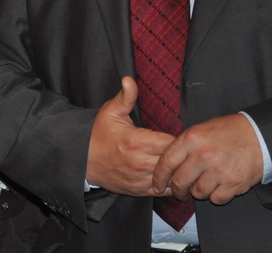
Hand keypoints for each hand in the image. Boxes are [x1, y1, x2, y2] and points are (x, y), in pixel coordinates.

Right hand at [86, 76, 175, 195]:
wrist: (82, 159)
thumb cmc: (98, 133)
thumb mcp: (110, 111)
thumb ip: (125, 96)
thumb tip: (129, 79)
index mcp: (136, 141)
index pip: (172, 142)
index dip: (182, 139)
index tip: (185, 135)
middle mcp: (140, 162)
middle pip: (175, 162)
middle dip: (184, 156)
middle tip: (189, 149)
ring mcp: (139, 179)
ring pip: (172, 178)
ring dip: (179, 171)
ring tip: (184, 163)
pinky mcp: (138, 191)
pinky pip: (164, 191)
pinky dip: (172, 184)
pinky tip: (174, 175)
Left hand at [153, 113, 262, 203]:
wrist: (260, 136)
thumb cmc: (228, 132)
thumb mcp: (201, 130)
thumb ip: (183, 146)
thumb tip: (166, 165)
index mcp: (192, 139)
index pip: (166, 163)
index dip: (158, 177)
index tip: (156, 185)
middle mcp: (203, 155)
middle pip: (180, 182)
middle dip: (177, 190)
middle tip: (180, 192)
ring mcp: (219, 170)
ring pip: (197, 193)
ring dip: (198, 192)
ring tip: (204, 183)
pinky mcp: (234, 183)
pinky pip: (216, 199)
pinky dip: (216, 196)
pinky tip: (220, 186)